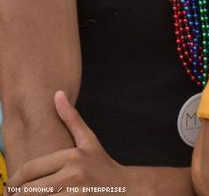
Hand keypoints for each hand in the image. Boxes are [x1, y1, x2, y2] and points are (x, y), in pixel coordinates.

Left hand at [9, 91, 128, 190]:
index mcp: (72, 156)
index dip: (14, 180)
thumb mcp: (88, 140)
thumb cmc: (102, 164)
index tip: (11, 187)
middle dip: (19, 195)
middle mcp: (74, 174)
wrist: (126, 187)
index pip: (29, 169)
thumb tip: (57, 94)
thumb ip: (71, 119)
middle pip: (30, 190)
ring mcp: (77, 193)